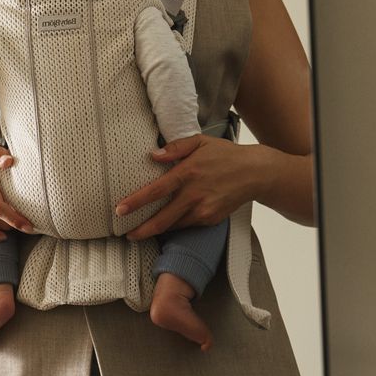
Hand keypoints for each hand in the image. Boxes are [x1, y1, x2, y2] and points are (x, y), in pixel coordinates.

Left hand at [115, 134, 262, 239]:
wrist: (255, 173)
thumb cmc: (224, 154)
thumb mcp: (199, 142)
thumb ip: (175, 148)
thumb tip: (152, 156)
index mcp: (187, 173)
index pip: (156, 190)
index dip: (136, 201)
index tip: (120, 209)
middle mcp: (194, 195)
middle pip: (162, 219)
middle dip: (142, 229)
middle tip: (126, 233)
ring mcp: (204, 210)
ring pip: (174, 225)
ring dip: (157, 230)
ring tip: (141, 231)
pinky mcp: (211, 220)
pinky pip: (188, 224)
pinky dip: (176, 225)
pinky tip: (167, 222)